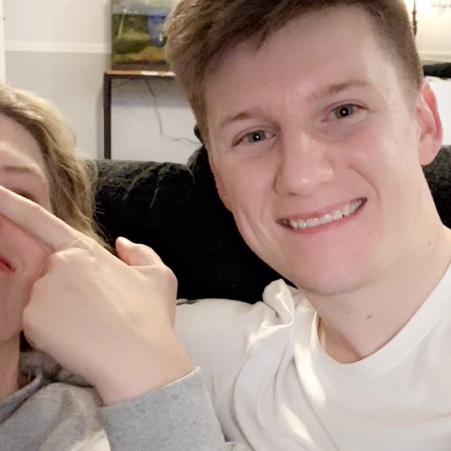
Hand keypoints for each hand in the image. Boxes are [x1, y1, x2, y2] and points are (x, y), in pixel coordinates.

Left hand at [0, 185, 192, 404]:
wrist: (139, 358)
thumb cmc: (150, 316)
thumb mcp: (159, 276)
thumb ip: (139, 252)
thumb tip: (122, 243)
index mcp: (86, 250)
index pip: (39, 219)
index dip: (9, 202)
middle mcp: (58, 264)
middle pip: (47, 271)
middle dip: (60, 286)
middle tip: (88, 308)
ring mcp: (42, 291)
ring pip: (42, 297)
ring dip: (61, 309)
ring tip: (92, 327)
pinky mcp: (31, 319)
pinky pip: (37, 321)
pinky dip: (53, 329)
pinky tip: (80, 337)